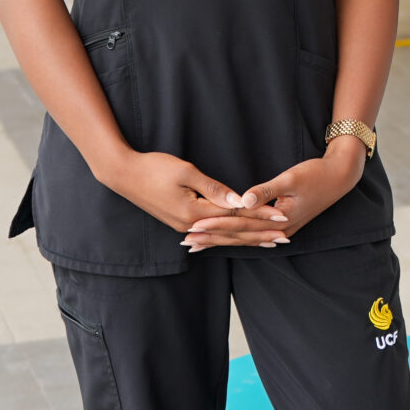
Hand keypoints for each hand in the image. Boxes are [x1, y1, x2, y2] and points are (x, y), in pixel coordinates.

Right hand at [101, 149, 282, 238]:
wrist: (123, 175)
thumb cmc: (153, 167)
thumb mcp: (185, 172)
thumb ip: (213, 188)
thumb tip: (238, 200)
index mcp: (194, 212)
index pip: (236, 215)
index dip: (261, 216)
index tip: (282, 217)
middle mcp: (191, 224)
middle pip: (233, 232)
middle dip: (261, 234)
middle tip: (286, 236)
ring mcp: (184, 226)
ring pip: (223, 236)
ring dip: (248, 239)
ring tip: (268, 242)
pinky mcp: (180, 222)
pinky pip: (211, 234)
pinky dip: (228, 238)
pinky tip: (237, 242)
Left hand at [180, 143, 367, 250]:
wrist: (340, 177)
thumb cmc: (315, 174)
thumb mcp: (291, 179)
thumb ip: (266, 191)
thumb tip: (243, 200)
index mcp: (278, 220)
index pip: (239, 225)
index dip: (215, 226)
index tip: (193, 228)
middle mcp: (278, 230)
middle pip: (239, 236)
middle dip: (212, 238)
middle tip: (187, 242)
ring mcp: (282, 229)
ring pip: (245, 238)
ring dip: (222, 241)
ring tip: (200, 245)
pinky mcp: (283, 224)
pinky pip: (255, 235)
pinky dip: (238, 238)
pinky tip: (228, 241)